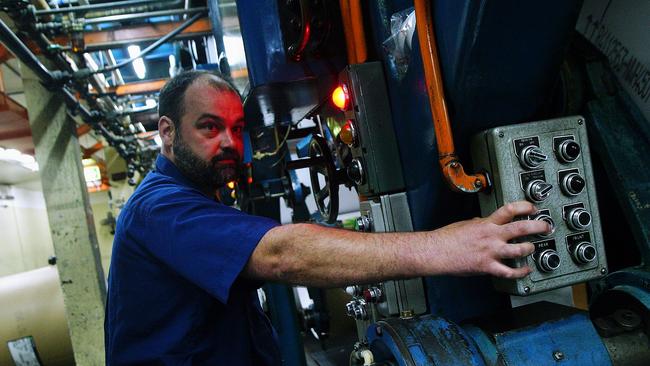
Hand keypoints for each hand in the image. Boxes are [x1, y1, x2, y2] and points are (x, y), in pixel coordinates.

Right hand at [431, 201, 549, 277]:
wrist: (436, 252)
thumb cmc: (446, 238)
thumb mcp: (465, 224)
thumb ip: (478, 223)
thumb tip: (483, 222)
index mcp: (486, 223)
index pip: (510, 209)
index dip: (525, 207)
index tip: (532, 208)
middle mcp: (492, 236)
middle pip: (522, 228)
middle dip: (538, 226)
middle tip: (546, 226)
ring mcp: (491, 252)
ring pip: (520, 250)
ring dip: (530, 248)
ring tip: (533, 247)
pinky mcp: (488, 267)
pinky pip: (509, 272)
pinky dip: (520, 272)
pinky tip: (525, 271)